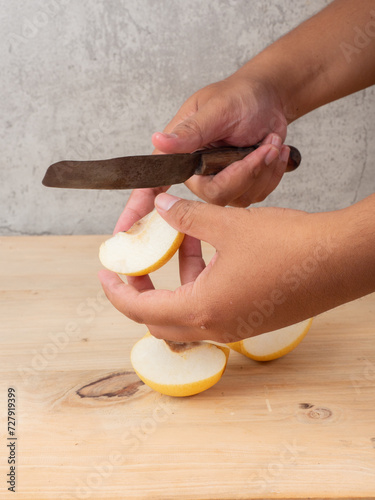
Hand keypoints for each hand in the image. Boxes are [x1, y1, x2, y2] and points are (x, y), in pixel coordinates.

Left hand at [99, 193, 349, 343]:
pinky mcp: (253, 318)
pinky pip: (213, 307)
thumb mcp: (228, 224)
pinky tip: (209, 250)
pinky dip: (201, 282)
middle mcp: (217, 326)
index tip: (106, 272)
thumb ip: (188, 216)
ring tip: (179, 242)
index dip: (117, 290)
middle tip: (136, 263)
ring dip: (177, 280)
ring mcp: (237, 326)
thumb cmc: (290, 246)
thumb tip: (161, 207)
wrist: (342, 260)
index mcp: (203, 309)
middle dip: (142, 290)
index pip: (141, 309)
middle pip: (160, 318)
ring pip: (188, 311)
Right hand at [114, 75, 288, 232]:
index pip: (152, 186)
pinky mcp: (241, 189)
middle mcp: (195, 175)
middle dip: (243, 172)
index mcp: (179, 155)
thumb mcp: (215, 109)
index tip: (122, 232)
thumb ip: (189, 131)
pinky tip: (274, 151)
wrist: (270, 100)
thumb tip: (158, 141)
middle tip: (263, 146)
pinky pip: (257, 196)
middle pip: (211, 198)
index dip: (136, 211)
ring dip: (261, 169)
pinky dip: (271, 173)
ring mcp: (219, 184)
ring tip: (270, 142)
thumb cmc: (239, 97)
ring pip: (237, 199)